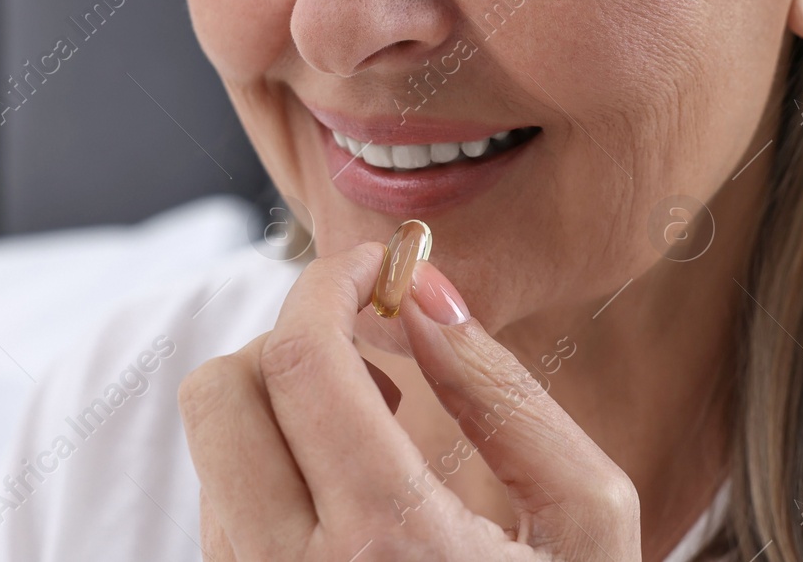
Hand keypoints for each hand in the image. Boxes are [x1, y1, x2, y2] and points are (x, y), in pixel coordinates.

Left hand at [177, 242, 641, 559]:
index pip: (299, 361)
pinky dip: (271, 472)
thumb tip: (426, 296)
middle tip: (372, 354)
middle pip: (220, 394)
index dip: (328, 284)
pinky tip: (349, 499)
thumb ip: (506, 394)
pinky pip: (223, 514)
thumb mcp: (586, 519)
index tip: (373, 269)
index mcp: (389, 544)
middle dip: (288, 342)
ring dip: (282, 411)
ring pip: (216, 454)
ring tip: (380, 438)